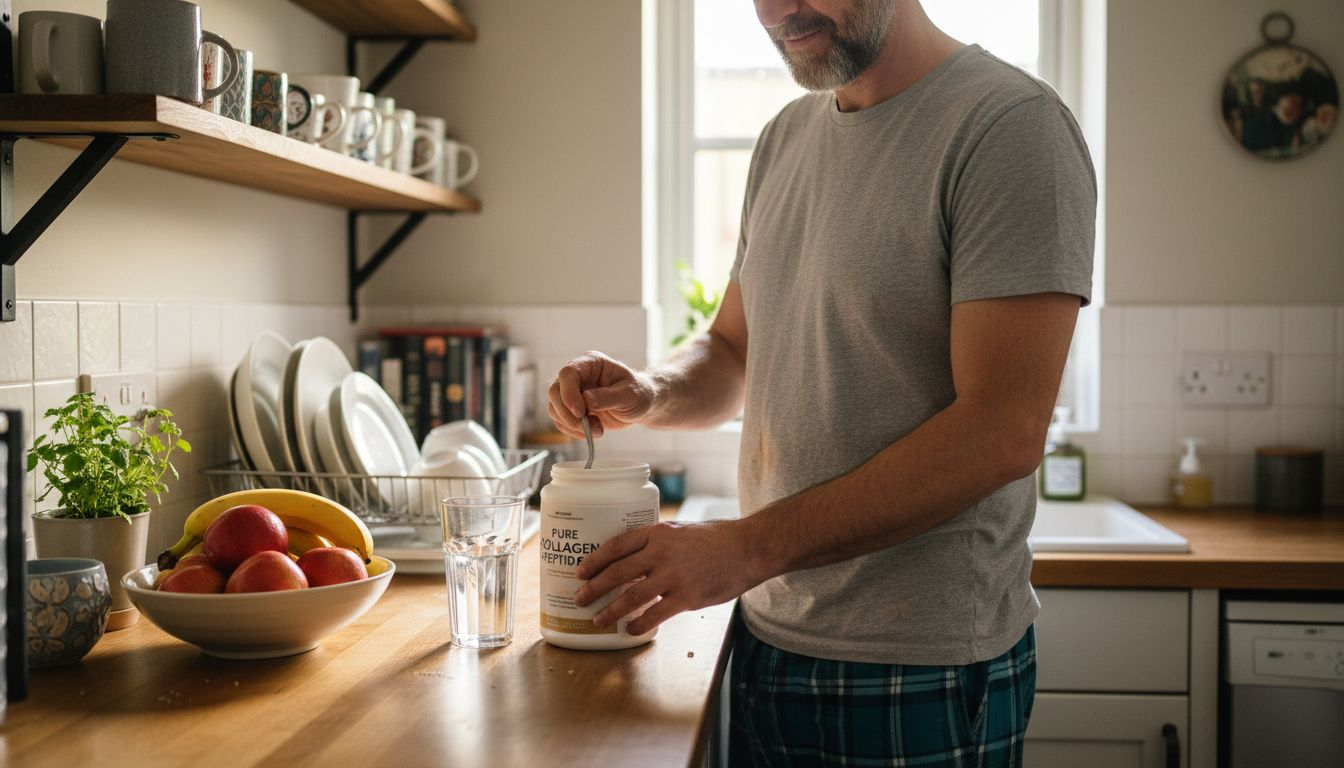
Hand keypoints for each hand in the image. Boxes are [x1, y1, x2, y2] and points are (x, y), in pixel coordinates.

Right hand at [547, 351, 655, 438]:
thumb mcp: (629, 394)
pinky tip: (591, 432)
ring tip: (597, 430)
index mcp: (591, 363)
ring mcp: (573, 392)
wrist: (641, 405)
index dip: (568, 393)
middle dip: (567, 413)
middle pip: (554, 391)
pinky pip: (560, 421)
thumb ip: (609, 397)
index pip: (568, 373)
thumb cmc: (639, 393)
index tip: (580, 412)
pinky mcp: (572, 409)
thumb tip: (586, 400)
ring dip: (571, 424)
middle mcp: (578, 376)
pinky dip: (572, 430)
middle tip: (587, 426)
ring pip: (554, 408)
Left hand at [573, 520, 763, 635]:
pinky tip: (630, 630)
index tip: (581, 571)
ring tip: (599, 620)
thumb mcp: (680, 530)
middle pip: (617, 572)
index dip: (595, 560)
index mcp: (658, 533)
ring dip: (611, 610)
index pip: (616, 545)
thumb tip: (632, 560)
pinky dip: (639, 624)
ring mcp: (674, 576)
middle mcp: (662, 553)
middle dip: (594, 588)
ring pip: (631, 596)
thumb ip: (657, 543)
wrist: (747, 549)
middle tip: (580, 598)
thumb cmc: (715, 539)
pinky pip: (655, 615)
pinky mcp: (687, 597)